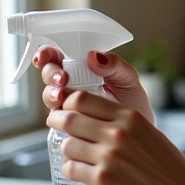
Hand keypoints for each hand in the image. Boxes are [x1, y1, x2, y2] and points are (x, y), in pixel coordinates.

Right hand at [34, 46, 153, 122]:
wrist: (140, 131)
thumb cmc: (133, 101)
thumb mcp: (128, 79)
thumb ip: (115, 65)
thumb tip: (94, 56)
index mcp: (82, 66)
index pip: (58, 55)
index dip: (46, 53)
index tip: (45, 56)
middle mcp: (70, 83)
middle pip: (48, 73)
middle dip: (50, 74)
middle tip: (62, 78)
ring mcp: (67, 102)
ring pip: (49, 93)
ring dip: (51, 93)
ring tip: (61, 96)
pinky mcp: (68, 122)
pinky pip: (55, 116)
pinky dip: (57, 113)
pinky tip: (64, 111)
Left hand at [46, 89, 184, 184]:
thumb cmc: (171, 171)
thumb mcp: (151, 135)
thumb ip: (125, 126)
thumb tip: (95, 123)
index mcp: (131, 117)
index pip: (82, 99)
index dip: (68, 105)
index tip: (66, 111)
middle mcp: (118, 133)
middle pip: (69, 118)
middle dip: (57, 122)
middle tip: (56, 128)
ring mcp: (109, 157)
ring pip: (67, 145)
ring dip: (68, 150)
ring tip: (77, 156)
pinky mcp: (103, 181)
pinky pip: (71, 169)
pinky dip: (72, 171)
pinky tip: (83, 173)